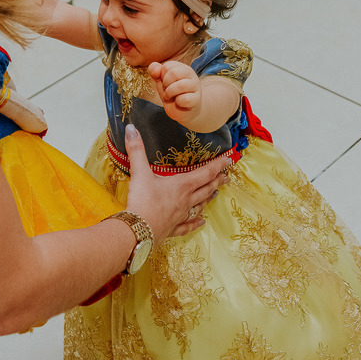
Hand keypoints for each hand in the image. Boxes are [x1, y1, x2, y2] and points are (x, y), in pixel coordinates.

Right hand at [122, 124, 228, 243]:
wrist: (138, 230)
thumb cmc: (142, 201)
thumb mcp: (139, 173)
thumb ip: (137, 150)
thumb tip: (131, 128)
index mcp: (182, 185)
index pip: (206, 172)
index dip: (218, 165)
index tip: (229, 159)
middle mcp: (186, 200)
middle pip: (206, 189)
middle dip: (218, 181)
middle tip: (227, 177)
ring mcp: (181, 215)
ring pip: (200, 205)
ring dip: (208, 198)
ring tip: (216, 194)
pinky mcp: (173, 228)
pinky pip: (188, 225)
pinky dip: (196, 223)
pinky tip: (202, 222)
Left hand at [147, 60, 200, 124]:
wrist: (183, 110)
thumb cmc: (172, 94)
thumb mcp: (161, 82)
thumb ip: (155, 72)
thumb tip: (154, 68)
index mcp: (181, 68)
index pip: (167, 66)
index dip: (161, 76)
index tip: (164, 83)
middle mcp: (190, 74)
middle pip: (174, 73)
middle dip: (165, 84)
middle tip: (166, 91)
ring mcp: (195, 86)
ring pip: (180, 86)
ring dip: (169, 93)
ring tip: (170, 97)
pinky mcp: (196, 99)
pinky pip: (184, 99)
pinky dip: (178, 102)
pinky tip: (179, 103)